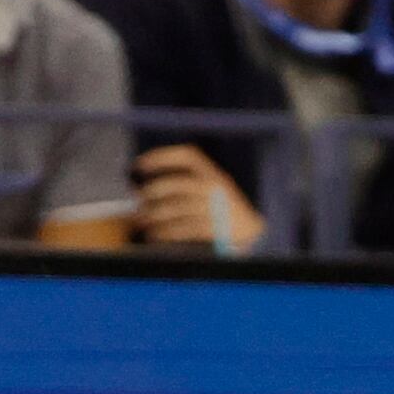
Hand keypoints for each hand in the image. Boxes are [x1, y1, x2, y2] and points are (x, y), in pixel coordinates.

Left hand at [131, 140, 257, 254]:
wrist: (255, 237)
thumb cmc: (227, 216)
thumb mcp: (214, 193)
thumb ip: (190, 188)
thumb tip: (151, 192)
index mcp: (214, 175)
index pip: (188, 156)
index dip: (162, 157)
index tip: (140, 164)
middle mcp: (215, 188)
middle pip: (177, 185)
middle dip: (152, 192)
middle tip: (138, 200)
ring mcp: (216, 208)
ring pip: (177, 208)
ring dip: (154, 216)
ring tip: (142, 222)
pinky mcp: (215, 229)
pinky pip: (184, 229)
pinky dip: (165, 233)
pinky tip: (155, 235)